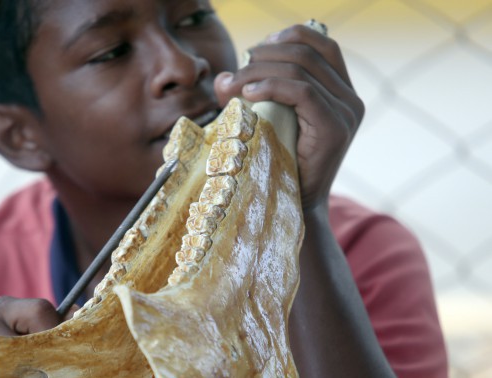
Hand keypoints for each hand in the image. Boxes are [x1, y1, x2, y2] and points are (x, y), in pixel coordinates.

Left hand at [214, 24, 363, 210]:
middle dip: (262, 56)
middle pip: (306, 52)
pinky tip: (247, 94)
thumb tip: (223, 76)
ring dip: (257, 71)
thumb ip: (250, 92)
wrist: (293, 206)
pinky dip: (271, 86)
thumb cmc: (276, 162)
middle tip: (233, 74)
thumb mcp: (266, 118)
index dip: (286, 37)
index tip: (253, 52)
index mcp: (341, 90)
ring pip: (300, 69)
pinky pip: (303, 91)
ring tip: (231, 87)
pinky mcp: (336, 128)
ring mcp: (347, 112)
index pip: (320, 43)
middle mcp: (351, 97)